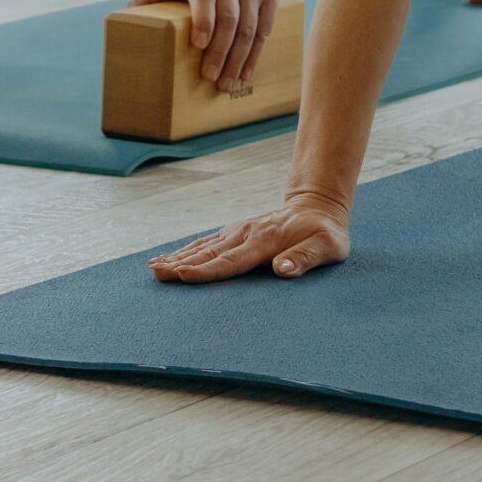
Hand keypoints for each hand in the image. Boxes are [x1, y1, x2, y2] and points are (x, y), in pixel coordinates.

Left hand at [129, 0, 280, 90]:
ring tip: (229, 83)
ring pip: (249, 27)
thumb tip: (122, 24)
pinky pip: (266, 26)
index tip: (199, 45)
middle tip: (211, 78)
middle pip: (229, 19)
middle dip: (221, 52)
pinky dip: (257, 52)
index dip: (203, 20)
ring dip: (239, 59)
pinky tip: (247, 71)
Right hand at [150, 196, 350, 284]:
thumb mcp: (327, 247)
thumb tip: (283, 270)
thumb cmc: (325, 233)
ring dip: (179, 256)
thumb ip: (305, 258)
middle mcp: (247, 233)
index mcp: (266, 241)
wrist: (318, 206)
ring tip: (154, 267)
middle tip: (156, 273)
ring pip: (204, 245)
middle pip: (210, 252)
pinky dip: (187, 249)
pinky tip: (172, 257)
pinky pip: (208, 241)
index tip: (183, 275)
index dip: (207, 270)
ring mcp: (240, 231)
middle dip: (181, 263)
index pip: (232, 260)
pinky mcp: (236, 231)